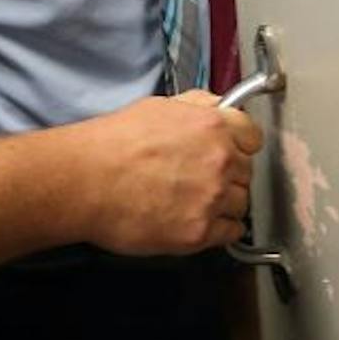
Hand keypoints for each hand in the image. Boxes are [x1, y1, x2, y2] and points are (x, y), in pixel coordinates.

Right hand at [72, 93, 260, 254]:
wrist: (85, 181)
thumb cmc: (113, 144)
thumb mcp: (160, 107)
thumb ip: (198, 107)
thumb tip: (219, 107)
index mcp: (213, 126)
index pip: (253, 137)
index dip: (239, 145)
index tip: (230, 152)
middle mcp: (220, 161)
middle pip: (245, 172)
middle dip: (227, 175)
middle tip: (199, 179)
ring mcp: (212, 198)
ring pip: (240, 203)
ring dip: (223, 203)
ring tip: (192, 202)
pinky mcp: (199, 232)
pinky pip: (230, 232)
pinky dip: (218, 230)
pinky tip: (195, 221)